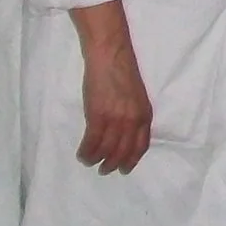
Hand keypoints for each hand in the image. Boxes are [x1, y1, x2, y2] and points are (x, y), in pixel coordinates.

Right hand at [73, 4, 152, 174]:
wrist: (111, 54)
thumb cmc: (122, 71)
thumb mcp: (136, 96)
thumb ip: (133, 114)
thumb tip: (125, 133)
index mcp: (144, 114)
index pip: (141, 145)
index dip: (132, 159)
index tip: (125, 168)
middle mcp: (133, 120)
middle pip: (124, 151)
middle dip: (114, 164)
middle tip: (105, 170)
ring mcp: (116, 119)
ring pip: (107, 149)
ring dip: (97, 160)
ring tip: (90, 162)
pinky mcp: (98, 115)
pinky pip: (92, 142)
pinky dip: (86, 151)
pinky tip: (82, 154)